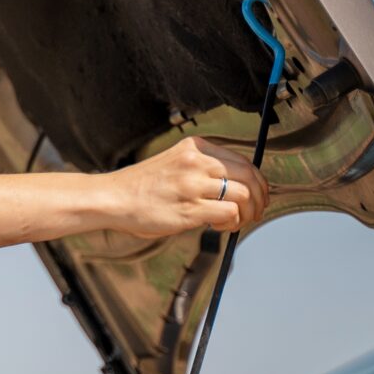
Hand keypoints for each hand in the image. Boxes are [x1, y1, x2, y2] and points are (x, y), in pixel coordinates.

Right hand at [103, 136, 269, 238]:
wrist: (113, 198)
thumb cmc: (142, 187)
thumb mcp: (175, 163)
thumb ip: (204, 170)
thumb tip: (239, 188)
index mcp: (195, 147)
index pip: (243, 161)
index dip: (258, 182)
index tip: (257, 196)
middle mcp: (197, 161)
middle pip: (250, 176)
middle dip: (260, 198)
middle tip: (255, 213)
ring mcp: (193, 184)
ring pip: (244, 195)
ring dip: (248, 213)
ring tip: (235, 222)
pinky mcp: (190, 208)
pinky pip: (229, 213)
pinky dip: (231, 222)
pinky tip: (218, 226)